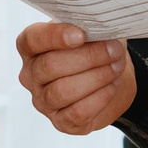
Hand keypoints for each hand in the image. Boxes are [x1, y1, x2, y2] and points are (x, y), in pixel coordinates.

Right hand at [16, 22, 133, 133]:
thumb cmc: (95, 49)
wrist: (112, 78)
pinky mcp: (60, 121)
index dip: (54, 36)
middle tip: (114, 50)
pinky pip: (77, 112)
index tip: (81, 35)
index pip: (32, 39)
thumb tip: (100, 25)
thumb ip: (88, 25)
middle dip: (87, 57)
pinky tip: (112, 86)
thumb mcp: (92, 31)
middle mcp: (31, 75)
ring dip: (96, 77)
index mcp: (32, 48)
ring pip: (63, 91)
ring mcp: (43, 101)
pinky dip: (99, 97)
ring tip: (116, 67)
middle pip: (50, 66)